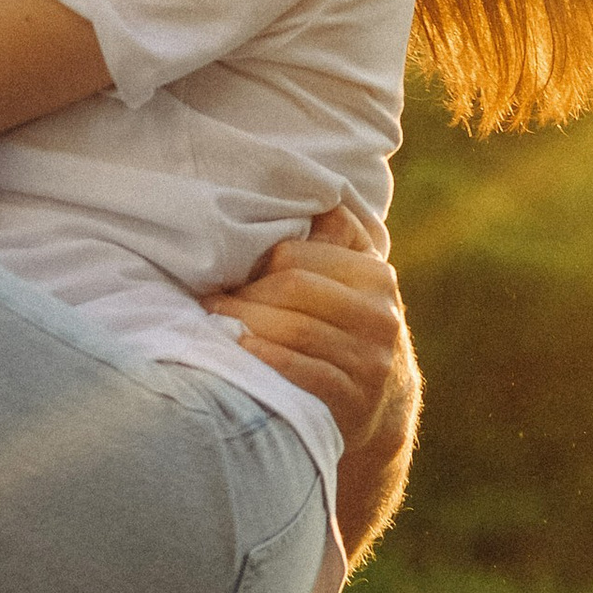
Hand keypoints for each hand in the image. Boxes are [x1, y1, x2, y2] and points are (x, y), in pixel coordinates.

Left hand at [201, 201, 414, 447]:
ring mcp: (370, 361)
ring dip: (244, 324)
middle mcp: (379, 316)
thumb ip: (337, 235)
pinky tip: (241, 351)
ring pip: (294, 330)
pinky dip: (266, 358)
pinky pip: (302, 372)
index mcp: (376, 276)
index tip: (231, 275)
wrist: (382, 403)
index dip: (256, 265)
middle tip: (210, 303)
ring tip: (215, 324)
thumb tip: (308, 189)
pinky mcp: (354, 400)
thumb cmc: (350, 325)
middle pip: (293, 290)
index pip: (298, 256)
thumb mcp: (356, 278)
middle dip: (244, 296)